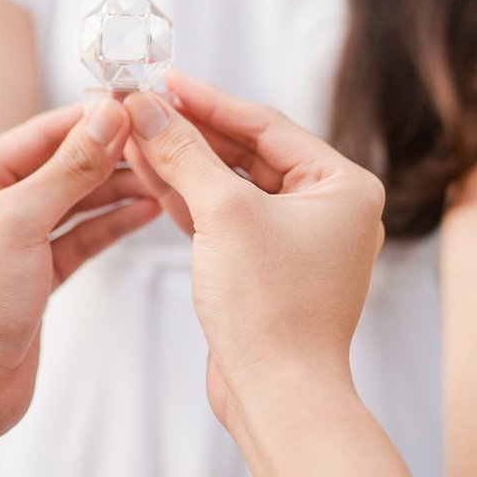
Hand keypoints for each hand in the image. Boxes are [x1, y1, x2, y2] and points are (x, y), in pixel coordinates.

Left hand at [0, 98, 158, 441]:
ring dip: (115, 189)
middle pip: (58, 166)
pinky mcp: (33, 278)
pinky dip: (110, 225)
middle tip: (158, 142)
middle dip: (108, 155)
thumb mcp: (19, 222)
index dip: (86, 119)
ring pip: (72, 203)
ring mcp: (10, 244)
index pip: (36, 134)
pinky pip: (78, 238)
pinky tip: (145, 211)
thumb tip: (107, 115)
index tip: (133, 105)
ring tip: (163, 176)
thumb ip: (68, 167)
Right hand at [123, 73, 383, 433]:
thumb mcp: (224, 214)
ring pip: (232, 185)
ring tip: (133, 135)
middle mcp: (328, 208)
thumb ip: (185, 153)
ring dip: (182, 162)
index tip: (162, 79)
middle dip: (189, 131)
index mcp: (343, 185)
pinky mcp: (267, 268)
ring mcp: (298, 240)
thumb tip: (149, 108)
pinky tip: (148, 175)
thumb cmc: (273, 309)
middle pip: (247, 151)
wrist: (279, 397)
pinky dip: (188, 199)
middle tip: (140, 106)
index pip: (265, 124)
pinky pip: (225, 218)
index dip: (207, 99)